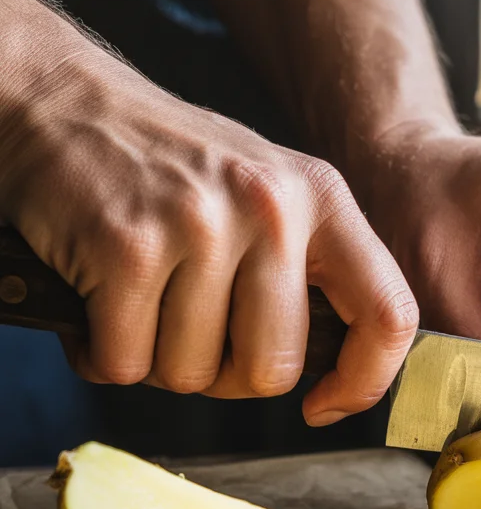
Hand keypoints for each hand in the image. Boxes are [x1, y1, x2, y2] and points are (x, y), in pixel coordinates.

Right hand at [0, 0, 417, 422]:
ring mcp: (201, 226)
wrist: (63, 103)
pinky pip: (125, 364)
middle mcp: (272, 209)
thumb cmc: (170, 167)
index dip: (363, 382)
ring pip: (190, 375)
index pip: (389, 315)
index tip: (322, 405)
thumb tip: (340, 372)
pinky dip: (104, 354)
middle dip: (222, 376)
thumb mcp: (268, 191)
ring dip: (155, 359)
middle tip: (189, 330)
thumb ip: (309, 269)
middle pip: (271, 371)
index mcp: (322, 198)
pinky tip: (98, 305)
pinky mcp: (128, 248)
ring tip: (139, 299)